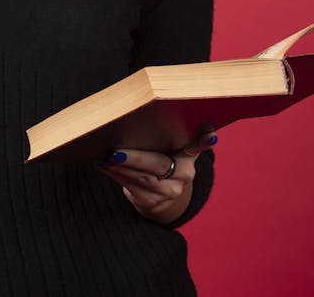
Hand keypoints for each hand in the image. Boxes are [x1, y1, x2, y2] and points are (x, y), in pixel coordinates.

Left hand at [97, 132, 217, 225]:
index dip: (204, 140)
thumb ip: (175, 133)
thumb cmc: (162, 158)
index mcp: (189, 156)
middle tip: (115, 152)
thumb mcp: (173, 147)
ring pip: (141, 178)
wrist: (161, 193)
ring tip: (104, 157)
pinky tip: (105, 167)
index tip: (209, 135)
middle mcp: (184, 175)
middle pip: (158, 165)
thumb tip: (163, 111)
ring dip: (119, 168)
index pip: (197, 146)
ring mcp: (169, 191)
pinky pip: (131, 187)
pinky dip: (116, 176)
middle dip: (134, 159)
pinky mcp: (152, 201)